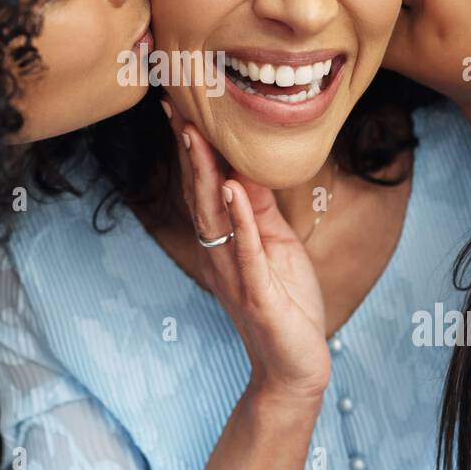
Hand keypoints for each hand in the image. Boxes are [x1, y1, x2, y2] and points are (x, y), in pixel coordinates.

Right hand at [162, 96, 329, 403]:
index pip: (205, 185)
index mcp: (225, 239)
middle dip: (188, 150)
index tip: (180, 106)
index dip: (192, 147)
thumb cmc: (287, 303)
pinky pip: (247, 249)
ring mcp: (236, 272)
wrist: (295, 364)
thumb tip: (249, 166)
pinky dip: (240, 217)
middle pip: (199, 192)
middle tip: (176, 106)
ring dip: (205, 174)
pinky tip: (234, 189)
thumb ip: (260, 209)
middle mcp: (221, 252)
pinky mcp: (259, 292)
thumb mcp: (276, 245)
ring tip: (196, 135)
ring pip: (215, 215)